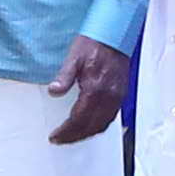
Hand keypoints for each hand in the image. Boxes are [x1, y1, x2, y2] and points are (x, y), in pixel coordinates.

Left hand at [48, 33, 134, 148]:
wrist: (115, 35)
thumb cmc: (94, 44)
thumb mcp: (73, 57)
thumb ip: (64, 77)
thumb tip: (54, 91)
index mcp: (95, 89)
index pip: (79, 119)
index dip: (66, 131)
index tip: (55, 137)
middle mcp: (108, 97)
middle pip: (91, 127)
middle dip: (75, 137)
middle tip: (61, 140)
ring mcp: (116, 97)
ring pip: (102, 125)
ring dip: (87, 134)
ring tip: (72, 136)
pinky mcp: (120, 95)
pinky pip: (110, 117)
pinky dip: (98, 126)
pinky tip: (89, 126)